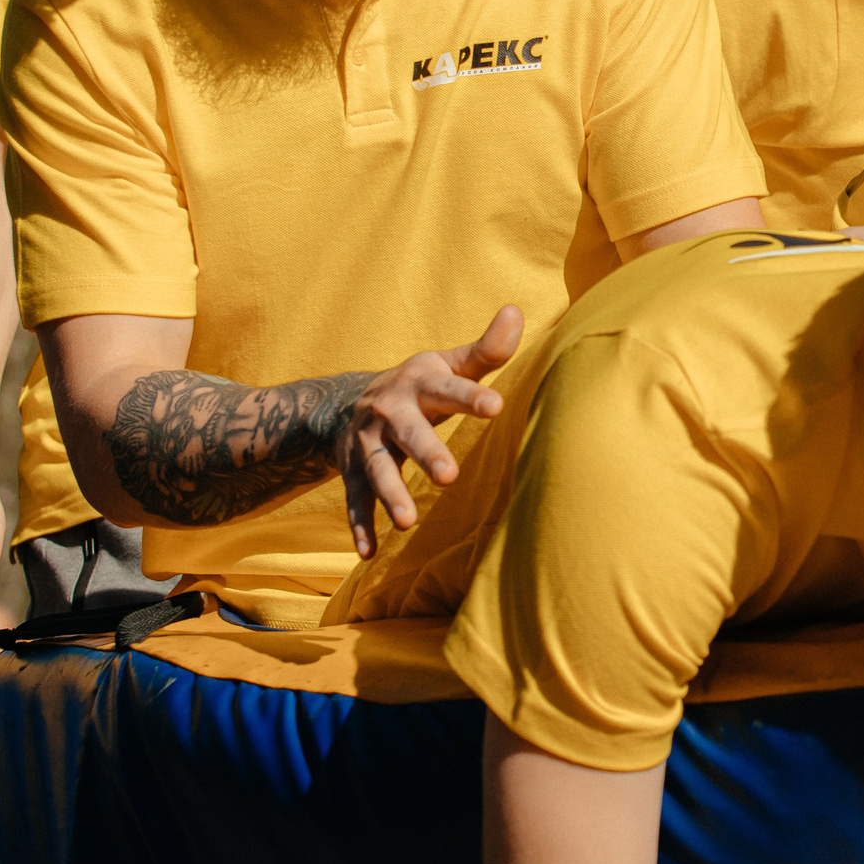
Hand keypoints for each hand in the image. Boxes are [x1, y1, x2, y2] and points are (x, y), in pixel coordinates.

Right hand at [337, 306, 519, 556]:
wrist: (346, 403)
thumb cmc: (421, 385)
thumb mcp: (449, 364)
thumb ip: (487, 349)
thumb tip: (517, 310)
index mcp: (421, 382)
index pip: (451, 388)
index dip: (472, 396)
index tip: (496, 406)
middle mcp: (391, 411)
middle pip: (410, 433)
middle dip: (427, 454)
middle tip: (449, 476)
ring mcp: (367, 443)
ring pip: (377, 470)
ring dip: (389, 495)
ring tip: (405, 522)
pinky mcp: (351, 471)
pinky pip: (353, 500)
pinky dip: (358, 526)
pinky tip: (367, 553)